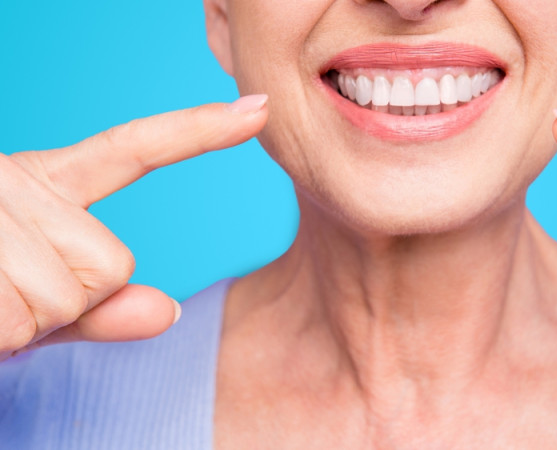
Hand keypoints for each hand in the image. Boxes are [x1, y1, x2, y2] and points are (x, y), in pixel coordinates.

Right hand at [0, 94, 268, 359]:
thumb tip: (163, 311)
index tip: (260, 110)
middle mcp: (14, 179)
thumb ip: (96, 309)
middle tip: (0, 297)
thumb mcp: (29, 307)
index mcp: (39, 185)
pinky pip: (16, 320)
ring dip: (17, 325)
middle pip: (110, 265)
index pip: (133, 150)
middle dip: (61, 305)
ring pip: (66, 298)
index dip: (200, 131)